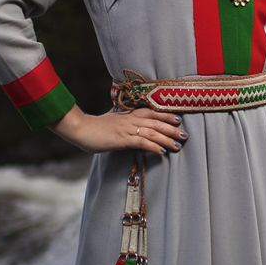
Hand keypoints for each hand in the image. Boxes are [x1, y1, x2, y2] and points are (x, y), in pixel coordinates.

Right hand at [51, 104, 186, 156]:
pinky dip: (153, 147)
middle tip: (185, 134)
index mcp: (128, 114)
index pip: (152, 112)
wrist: (80, 128)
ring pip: (152, 132)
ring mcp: (127, 129)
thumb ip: (123, 120)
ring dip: (167, 139)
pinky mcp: (122, 139)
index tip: (178, 119)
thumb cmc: (94, 127)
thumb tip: (130, 125)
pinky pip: (141, 142)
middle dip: (172, 128)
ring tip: (178, 145)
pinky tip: (161, 152)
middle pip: (156, 122)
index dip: (166, 115)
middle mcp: (130, 119)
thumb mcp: (111, 119)